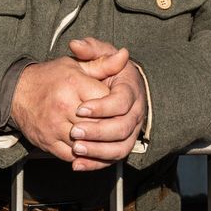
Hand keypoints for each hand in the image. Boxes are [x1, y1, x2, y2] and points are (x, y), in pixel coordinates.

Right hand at [9, 57, 114, 166]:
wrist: (17, 93)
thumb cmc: (50, 78)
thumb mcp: (76, 66)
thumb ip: (103, 64)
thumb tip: (124, 55)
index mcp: (73, 83)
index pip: (107, 100)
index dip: (116, 106)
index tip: (120, 107)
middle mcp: (63, 105)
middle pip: (99, 124)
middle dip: (110, 126)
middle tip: (117, 125)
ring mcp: (54, 126)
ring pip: (87, 142)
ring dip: (98, 143)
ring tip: (106, 138)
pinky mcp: (48, 141)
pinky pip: (72, 154)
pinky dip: (83, 154)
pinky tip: (90, 147)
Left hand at [63, 37, 146, 169]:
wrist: (119, 88)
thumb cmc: (109, 71)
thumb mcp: (101, 54)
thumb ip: (90, 49)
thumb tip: (77, 45)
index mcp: (131, 90)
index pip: (121, 101)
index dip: (102, 107)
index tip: (80, 109)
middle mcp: (135, 112)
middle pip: (122, 127)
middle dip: (98, 131)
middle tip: (74, 131)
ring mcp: (131, 131)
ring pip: (120, 147)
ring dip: (98, 151)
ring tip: (76, 149)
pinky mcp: (123, 144)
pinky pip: (113, 158)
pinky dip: (96, 164)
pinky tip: (78, 164)